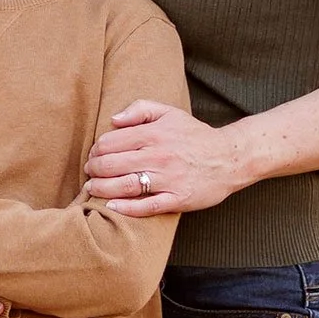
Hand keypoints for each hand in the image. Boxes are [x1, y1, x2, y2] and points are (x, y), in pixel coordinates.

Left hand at [85, 105, 318, 218]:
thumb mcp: (170, 113)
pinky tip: (113, 205)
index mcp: (154, 134)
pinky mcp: (178, 199)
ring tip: (92, 188)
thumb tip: (113, 120)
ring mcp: (168, 179)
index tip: (93, 155)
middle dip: (93, 169)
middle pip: (112, 164)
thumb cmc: (195, 135)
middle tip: (89, 172)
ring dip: (102, 188)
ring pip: (124, 185)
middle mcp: (158, 156)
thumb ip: (140, 109)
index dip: (96, 150)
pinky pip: (146, 206)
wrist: (229, 157)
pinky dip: (127, 207)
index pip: (111, 142)